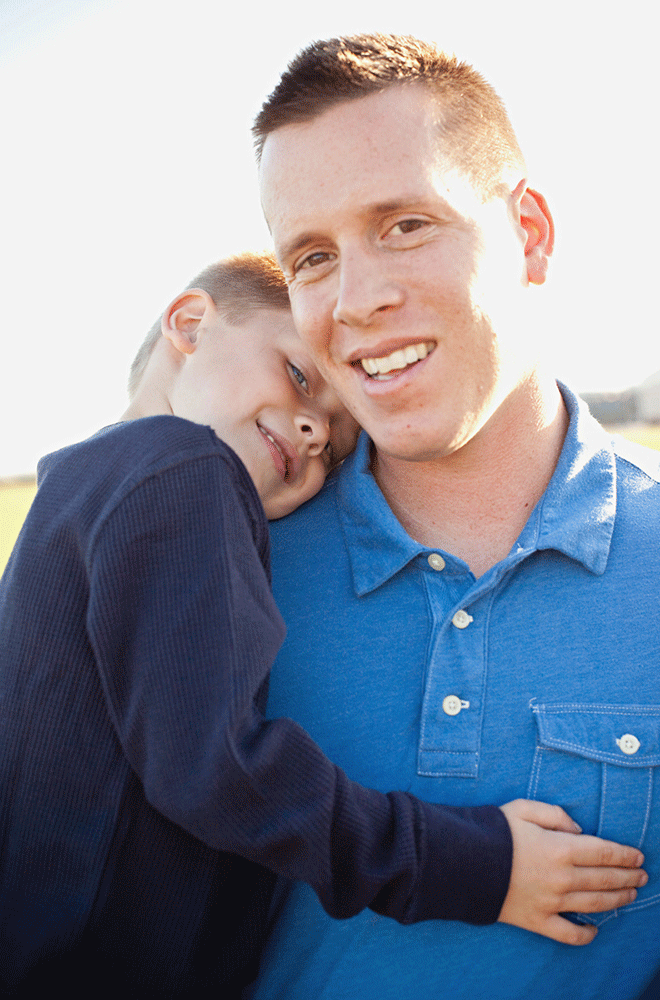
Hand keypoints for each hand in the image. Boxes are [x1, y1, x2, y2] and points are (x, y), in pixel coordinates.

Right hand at [498, 799, 646, 945]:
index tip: (638, 856)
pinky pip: (568, 933)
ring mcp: (551, 902)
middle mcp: (561, 878)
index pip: (604, 852)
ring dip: (617, 900)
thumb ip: (555, 815)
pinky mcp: (537, 921)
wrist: (461, 863)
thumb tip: (579, 830)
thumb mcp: (523, 809)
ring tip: (630, 895)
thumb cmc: (493, 831)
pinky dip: (585, 934)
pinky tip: (595, 930)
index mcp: (560, 848)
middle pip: (604, 879)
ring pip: (594, 904)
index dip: (625, 855)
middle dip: (627, 876)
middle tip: (642, 876)